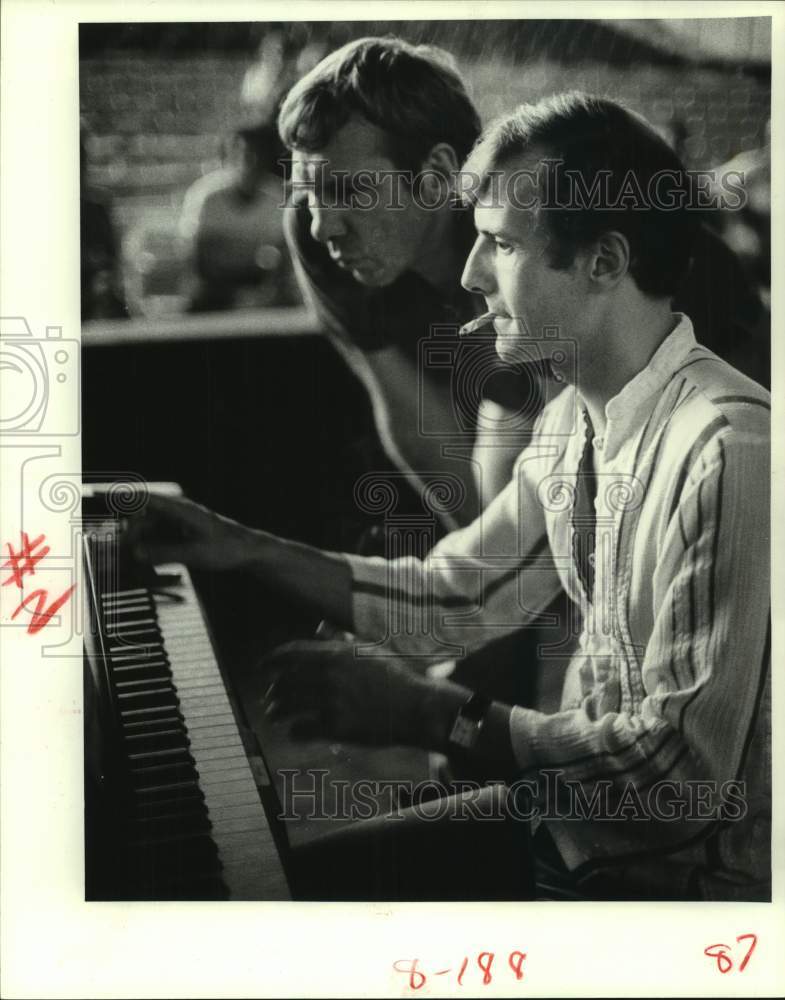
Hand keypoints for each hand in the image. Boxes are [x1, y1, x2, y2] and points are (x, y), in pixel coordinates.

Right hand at [126, 493, 258, 571]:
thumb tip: (136, 554)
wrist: (247, 550)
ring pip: (147, 530)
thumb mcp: (195, 554)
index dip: (123, 498)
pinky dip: (150, 549)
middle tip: (122, 556)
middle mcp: (176, 512)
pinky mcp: (178, 532)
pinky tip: (148, 563)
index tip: (103, 501)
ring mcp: (177, 522)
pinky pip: (156, 538)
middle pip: (142, 519)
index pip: (145, 498)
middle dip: (130, 536)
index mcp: (181, 509)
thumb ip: (164, 553)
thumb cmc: (227, 548)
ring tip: (133, 563)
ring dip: (139, 545)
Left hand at [262, 639, 452, 746]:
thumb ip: (341, 638)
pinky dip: (294, 731)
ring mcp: (331, 701)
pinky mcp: (337, 726)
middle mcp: (329, 675)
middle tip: (270, 697)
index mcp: (336, 654)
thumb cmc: (394, 676)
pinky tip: (294, 732)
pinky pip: (302, 729)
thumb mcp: (368, 649)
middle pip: (285, 681)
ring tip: (275, 715)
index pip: (290, 653)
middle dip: (274, 690)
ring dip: (277, 711)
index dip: (270, 660)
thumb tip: (320, 627)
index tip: (260, 668)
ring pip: (289, 705)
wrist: (415, 706)